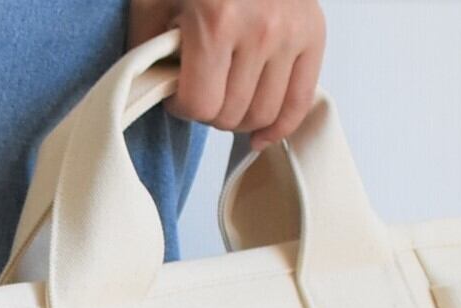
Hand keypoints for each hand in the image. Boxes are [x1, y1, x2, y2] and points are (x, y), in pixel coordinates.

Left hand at [126, 0, 325, 150]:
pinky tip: (260, 133)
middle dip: (210, 112)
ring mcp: (290, 33)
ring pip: (263, 114)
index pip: (201, 105)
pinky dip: (279, 126)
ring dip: (240, 118)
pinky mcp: (312, 33)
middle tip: (202, 91)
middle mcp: (260, 29)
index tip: (177, 94)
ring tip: (227, 98)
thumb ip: (149, 46)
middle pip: (232, 115)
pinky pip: (300, 102)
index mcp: (217, 21)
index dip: (182, 107)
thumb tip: (153, 89)